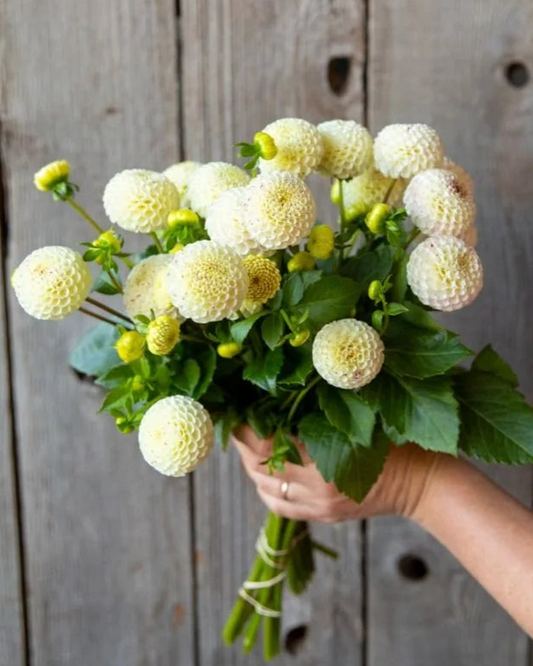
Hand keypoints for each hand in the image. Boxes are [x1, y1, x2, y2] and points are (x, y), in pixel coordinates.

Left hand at [233, 425, 444, 522]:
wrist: (425, 483)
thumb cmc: (399, 442)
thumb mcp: (364, 417)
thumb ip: (325, 410)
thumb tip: (284, 390)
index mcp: (326, 465)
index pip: (269, 445)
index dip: (248, 427)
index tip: (238, 408)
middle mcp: (317, 491)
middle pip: (262, 467)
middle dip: (245, 442)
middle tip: (238, 419)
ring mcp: (318, 508)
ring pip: (266, 487)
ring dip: (252, 464)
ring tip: (248, 440)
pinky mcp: (322, 516)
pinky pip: (279, 507)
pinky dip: (265, 488)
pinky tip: (263, 472)